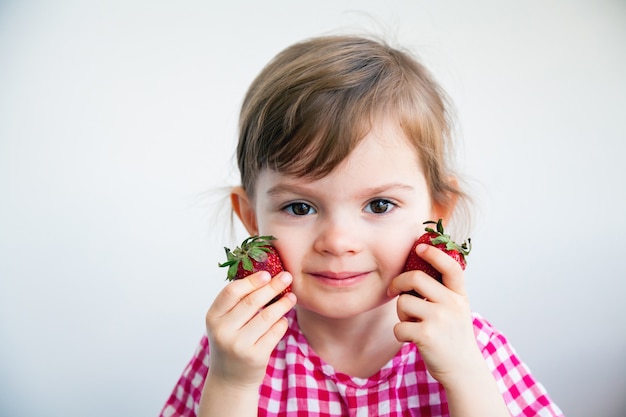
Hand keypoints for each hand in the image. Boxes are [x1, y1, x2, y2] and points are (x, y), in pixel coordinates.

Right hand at [205, 270, 296, 388]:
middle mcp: (223, 331)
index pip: (231, 292)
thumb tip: (264, 276)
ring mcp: (238, 345)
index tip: (267, 274)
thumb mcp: (224, 323)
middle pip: (252, 301)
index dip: (251, 281)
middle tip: (287, 277)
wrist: (229, 380)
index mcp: (213, 318)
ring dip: (283, 304)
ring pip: (267, 316)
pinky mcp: (255, 357)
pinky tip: (284, 319)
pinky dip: (282, 323)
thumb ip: (236, 303)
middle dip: (273, 287)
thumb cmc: (230, 343)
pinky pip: (275, 333)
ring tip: (291, 297)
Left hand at [388, 244, 483, 384]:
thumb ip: (442, 292)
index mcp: (460, 295)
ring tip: (413, 324)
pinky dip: (400, 333)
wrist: (463, 370)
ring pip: (403, 302)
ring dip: (402, 314)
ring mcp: (440, 319)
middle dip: (399, 282)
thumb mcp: (456, 310)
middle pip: (415, 278)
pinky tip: (412, 339)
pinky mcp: (426, 335)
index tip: (419, 248)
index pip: (450, 267)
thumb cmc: (452, 337)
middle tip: (394, 290)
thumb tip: (413, 273)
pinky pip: (398, 325)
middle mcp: (452, 304)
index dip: (434, 254)